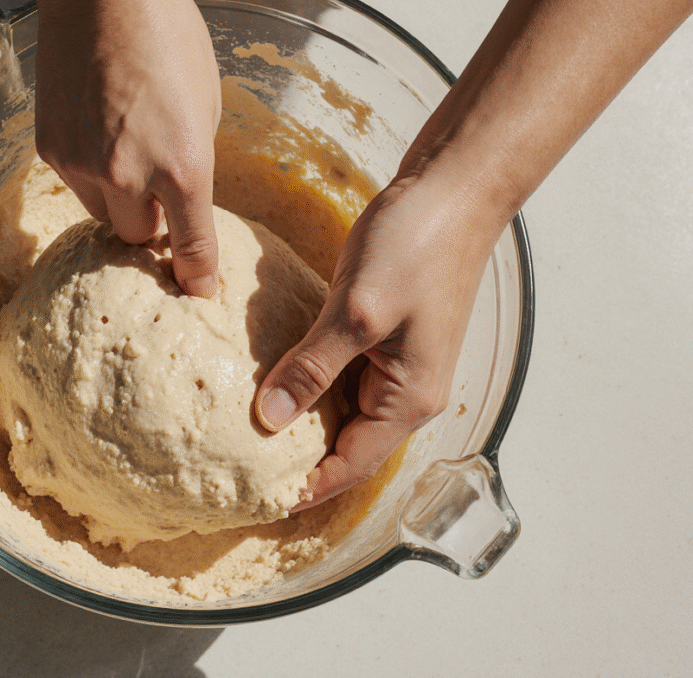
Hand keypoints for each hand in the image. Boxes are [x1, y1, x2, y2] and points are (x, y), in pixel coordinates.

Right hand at [33, 0, 221, 297]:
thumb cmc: (168, 34)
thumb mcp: (205, 102)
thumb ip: (194, 161)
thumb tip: (184, 196)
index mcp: (184, 166)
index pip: (192, 246)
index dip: (197, 276)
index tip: (198, 292)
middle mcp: (129, 176)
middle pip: (138, 240)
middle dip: (152, 227)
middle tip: (159, 199)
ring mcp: (83, 165)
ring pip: (103, 215)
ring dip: (118, 202)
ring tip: (125, 154)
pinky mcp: (50, 150)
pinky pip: (76, 183)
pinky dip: (90, 172)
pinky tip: (99, 131)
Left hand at [255, 170, 505, 508]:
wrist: (451, 191)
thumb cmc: (414, 248)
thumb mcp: (356, 313)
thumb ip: (313, 368)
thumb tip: (270, 417)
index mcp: (408, 398)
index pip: (352, 466)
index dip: (307, 487)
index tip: (258, 501)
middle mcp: (406, 390)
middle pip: (347, 444)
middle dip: (300, 457)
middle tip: (241, 466)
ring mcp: (396, 361)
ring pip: (342, 408)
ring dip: (302, 418)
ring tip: (248, 428)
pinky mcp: (382, 332)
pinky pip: (343, 373)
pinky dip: (311, 380)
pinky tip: (275, 375)